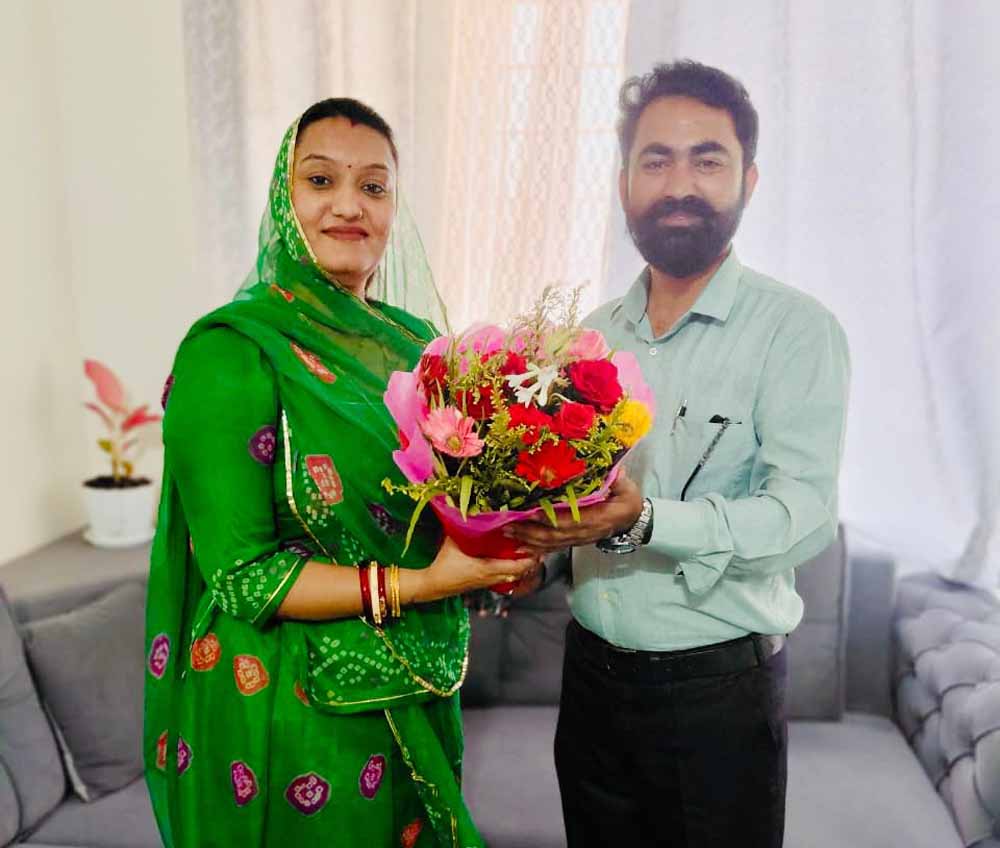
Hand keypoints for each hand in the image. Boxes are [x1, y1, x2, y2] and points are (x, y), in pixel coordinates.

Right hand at [419, 537, 539, 601]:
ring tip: (528, 556)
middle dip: (529, 563)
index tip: (536, 549)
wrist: (433, 585)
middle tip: (537, 550)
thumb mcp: (452, 543)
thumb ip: (461, 527)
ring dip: (521, 569)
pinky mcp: (483, 585)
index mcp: (485, 568)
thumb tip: (467, 510)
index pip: (514, 567)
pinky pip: (504, 579)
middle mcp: (490, 577)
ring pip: (512, 578)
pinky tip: (512, 563)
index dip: (528, 560)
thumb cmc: (443, 564)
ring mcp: (487, 583)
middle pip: (518, 574)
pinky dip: (512, 572)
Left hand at [505, 473, 643, 553]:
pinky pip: (553, 547)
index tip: (533, 512)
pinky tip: (520, 545)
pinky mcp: (573, 541)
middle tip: (509, 525)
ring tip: (509, 533)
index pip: (572, 520)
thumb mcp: (627, 488)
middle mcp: (586, 532)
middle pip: (555, 535)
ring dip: (529, 540)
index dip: (552, 518)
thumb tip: (613, 470)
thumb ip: (619, 480)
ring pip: (551, 543)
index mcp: (599, 518)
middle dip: (531, 531)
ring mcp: (578, 539)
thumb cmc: (627, 502)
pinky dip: (536, 547)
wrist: (631, 521)